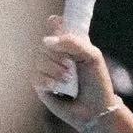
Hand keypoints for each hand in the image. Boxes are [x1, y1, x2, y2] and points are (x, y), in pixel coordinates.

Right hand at [32, 15, 117, 130]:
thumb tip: (47, 41)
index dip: (55, 23)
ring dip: (55, 70)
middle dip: (58, 54)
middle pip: (45, 43)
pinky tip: (57, 88)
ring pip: (39, 59)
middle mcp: (57, 55)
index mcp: (71, 45)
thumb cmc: (97, 83)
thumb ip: (73, 43)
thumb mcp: (91, 57)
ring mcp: (47, 69)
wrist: (96, 109)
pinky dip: (47, 81)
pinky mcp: (40, 84)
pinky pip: (35, 75)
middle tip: (71, 65)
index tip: (57, 23)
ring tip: (69, 79)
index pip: (56, 26)